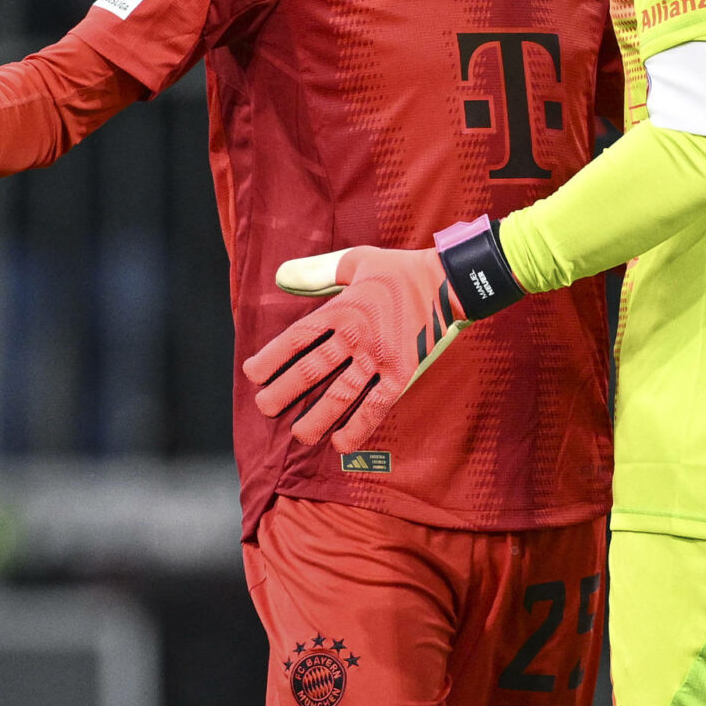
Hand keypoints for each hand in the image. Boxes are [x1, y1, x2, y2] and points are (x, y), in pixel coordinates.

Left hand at [244, 220, 525, 452]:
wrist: (452, 281)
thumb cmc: (400, 271)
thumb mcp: (357, 261)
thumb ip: (317, 271)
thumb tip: (280, 275)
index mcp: (342, 308)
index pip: (296, 338)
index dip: (271, 358)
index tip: (253, 373)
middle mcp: (356, 335)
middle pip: (311, 370)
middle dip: (283, 393)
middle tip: (265, 408)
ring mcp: (380, 356)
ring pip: (340, 394)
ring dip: (316, 418)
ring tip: (300, 434)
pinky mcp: (404, 372)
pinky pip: (377, 405)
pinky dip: (359, 427)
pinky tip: (342, 444)